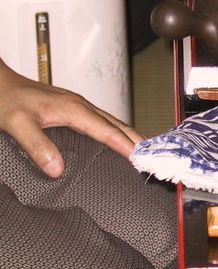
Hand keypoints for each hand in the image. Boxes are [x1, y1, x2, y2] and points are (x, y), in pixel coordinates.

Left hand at [0, 60, 142, 177]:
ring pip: (112, 121)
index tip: (141, 159)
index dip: (125, 146)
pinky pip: (102, 120)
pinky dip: (116, 131)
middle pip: (117, 124)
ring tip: (142, 151)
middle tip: (152, 158)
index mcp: (73, 108)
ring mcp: (78, 105)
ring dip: (128, 135)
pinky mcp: (73, 108)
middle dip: (136, 140)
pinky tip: (116, 139)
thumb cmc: (6, 99)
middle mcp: (80, 105)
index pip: (107, 131)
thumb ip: (37, 146)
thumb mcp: (17, 124)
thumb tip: (57, 169)